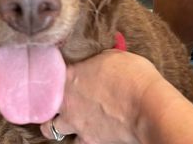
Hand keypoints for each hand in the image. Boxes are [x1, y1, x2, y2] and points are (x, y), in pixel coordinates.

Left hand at [40, 50, 161, 143]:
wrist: (149, 107)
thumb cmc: (135, 77)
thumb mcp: (114, 56)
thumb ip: (98, 59)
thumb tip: (98, 58)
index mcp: (70, 76)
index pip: (47, 74)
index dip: (49, 74)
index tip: (55, 74)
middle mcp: (67, 101)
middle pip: (43, 106)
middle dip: (48, 105)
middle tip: (57, 102)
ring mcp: (76, 123)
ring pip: (52, 129)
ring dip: (59, 125)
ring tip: (69, 120)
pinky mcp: (90, 141)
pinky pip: (77, 142)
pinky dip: (81, 138)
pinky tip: (88, 132)